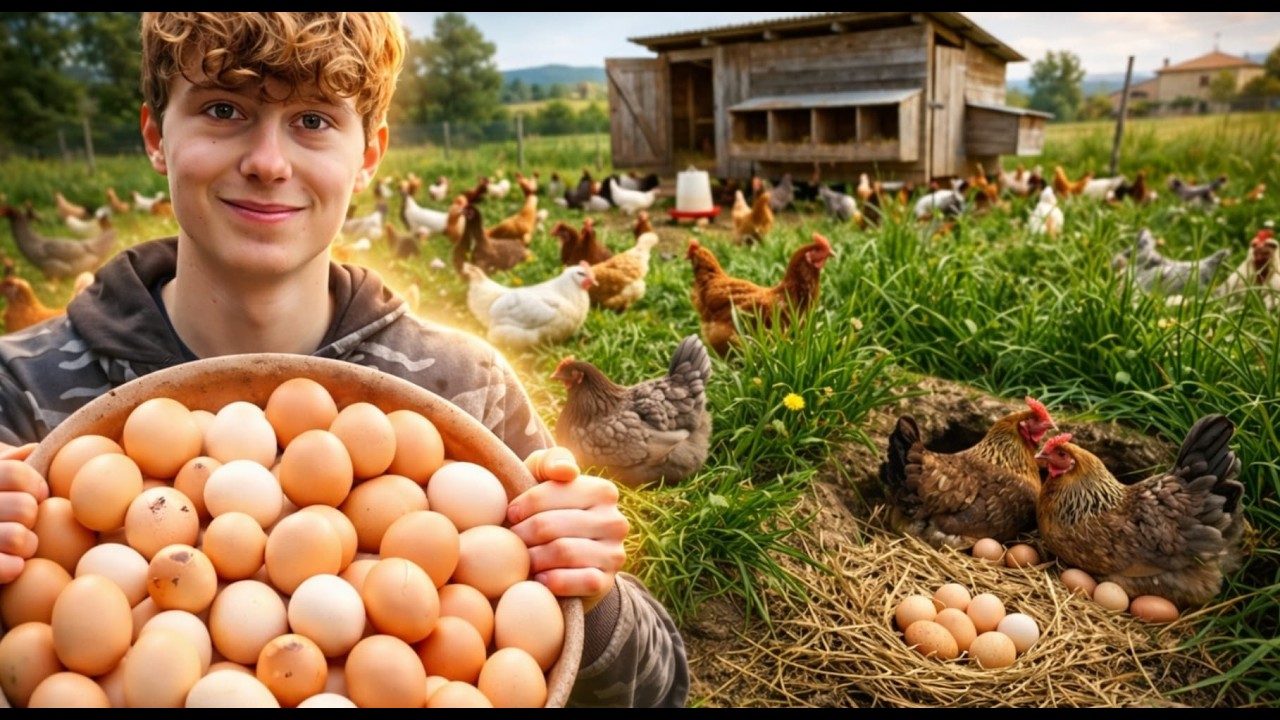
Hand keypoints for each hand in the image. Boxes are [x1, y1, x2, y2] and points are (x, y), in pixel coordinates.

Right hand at [0, 443, 46, 583]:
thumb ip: (6, 463)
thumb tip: (31, 449)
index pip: (16, 473)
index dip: (35, 485)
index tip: (38, 495)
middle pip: (24, 507)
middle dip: (31, 517)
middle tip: (23, 523)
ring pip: (17, 537)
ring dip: (27, 545)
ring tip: (19, 546)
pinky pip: (6, 566)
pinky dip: (14, 567)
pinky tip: (14, 565)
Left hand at [507, 447, 627, 612]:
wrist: (569, 561)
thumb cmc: (549, 509)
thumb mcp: (547, 477)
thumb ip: (551, 461)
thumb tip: (566, 472)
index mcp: (603, 490)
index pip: (551, 493)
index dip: (522, 505)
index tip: (509, 515)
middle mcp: (615, 520)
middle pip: (550, 525)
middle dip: (521, 534)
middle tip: (508, 541)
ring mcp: (614, 553)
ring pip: (562, 551)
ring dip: (532, 558)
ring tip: (520, 559)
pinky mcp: (607, 581)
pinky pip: (579, 580)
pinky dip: (554, 581)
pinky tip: (539, 580)